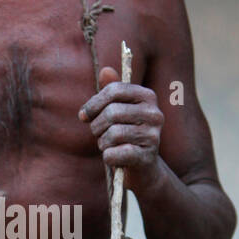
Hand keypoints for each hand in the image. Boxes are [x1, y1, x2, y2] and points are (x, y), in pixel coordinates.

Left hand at [78, 65, 163, 187]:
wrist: (143, 168)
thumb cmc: (125, 134)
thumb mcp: (118, 110)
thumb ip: (112, 90)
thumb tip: (105, 70)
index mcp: (148, 96)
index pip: (114, 90)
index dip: (93, 103)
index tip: (83, 116)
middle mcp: (155, 114)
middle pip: (112, 112)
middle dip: (96, 126)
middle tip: (98, 135)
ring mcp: (153, 136)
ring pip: (112, 134)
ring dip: (102, 143)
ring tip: (108, 146)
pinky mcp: (147, 157)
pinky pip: (115, 153)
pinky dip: (107, 157)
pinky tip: (112, 157)